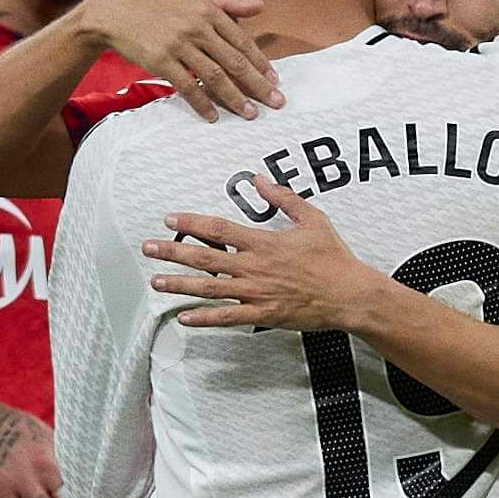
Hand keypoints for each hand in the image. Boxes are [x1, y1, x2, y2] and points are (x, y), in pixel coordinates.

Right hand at [73, 0, 281, 122]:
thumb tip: (260, 7)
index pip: (242, 41)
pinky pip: (187, 87)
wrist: (113, 9)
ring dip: (235, 98)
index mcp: (207, 10)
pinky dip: (202, 103)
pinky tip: (213, 116)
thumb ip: (227, 1)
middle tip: (275, 102)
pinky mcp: (161, 62)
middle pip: (234, 61)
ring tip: (250, 113)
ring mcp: (178, 45)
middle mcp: (196, 27)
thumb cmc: (155, 0)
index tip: (275, 79)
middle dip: (258, 84)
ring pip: (214, 76)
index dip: (260, 62)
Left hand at [145, 180, 383, 330]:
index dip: (191, 223)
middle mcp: (254, 267)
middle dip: (173, 252)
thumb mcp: (312, 219)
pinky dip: (204, 318)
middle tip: (149, 248)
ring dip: (179, 284)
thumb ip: (283, 198)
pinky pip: (227, 317)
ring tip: (156, 281)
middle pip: (204, 257)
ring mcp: (256, 292)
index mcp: (264, 242)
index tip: (171, 219)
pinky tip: (184, 316)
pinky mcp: (262, 314)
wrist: (349, 295)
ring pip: (209, 288)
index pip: (218, 228)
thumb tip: (260, 180)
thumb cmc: (333, 258)